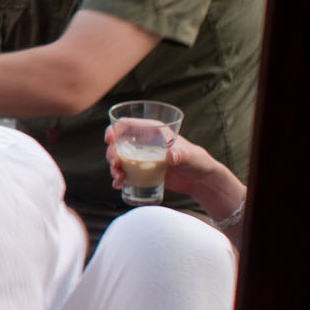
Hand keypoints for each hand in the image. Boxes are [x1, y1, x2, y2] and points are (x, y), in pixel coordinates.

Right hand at [104, 125, 228, 203]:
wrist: (200, 180)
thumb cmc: (198, 161)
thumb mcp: (189, 156)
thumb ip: (180, 154)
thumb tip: (169, 156)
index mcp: (153, 131)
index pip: (127, 124)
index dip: (114, 129)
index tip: (109, 140)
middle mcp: (144, 143)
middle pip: (119, 144)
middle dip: (112, 154)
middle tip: (116, 165)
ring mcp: (142, 158)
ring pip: (119, 160)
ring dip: (114, 168)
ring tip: (119, 179)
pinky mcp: (142, 172)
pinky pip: (125, 173)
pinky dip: (119, 179)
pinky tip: (119, 185)